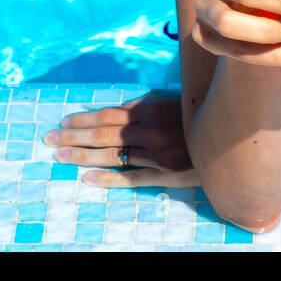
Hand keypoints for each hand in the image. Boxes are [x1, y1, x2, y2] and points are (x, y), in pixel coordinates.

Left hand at [43, 89, 200, 187]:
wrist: (231, 138)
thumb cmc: (200, 115)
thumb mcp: (175, 102)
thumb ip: (148, 105)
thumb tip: (121, 109)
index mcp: (151, 110)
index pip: (109, 114)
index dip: (84, 119)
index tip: (63, 121)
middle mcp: (150, 131)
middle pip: (104, 134)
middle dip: (74, 136)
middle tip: (49, 139)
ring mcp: (157, 155)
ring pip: (113, 155)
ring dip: (84, 156)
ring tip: (60, 157)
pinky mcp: (166, 175)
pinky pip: (132, 177)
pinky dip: (109, 178)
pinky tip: (88, 179)